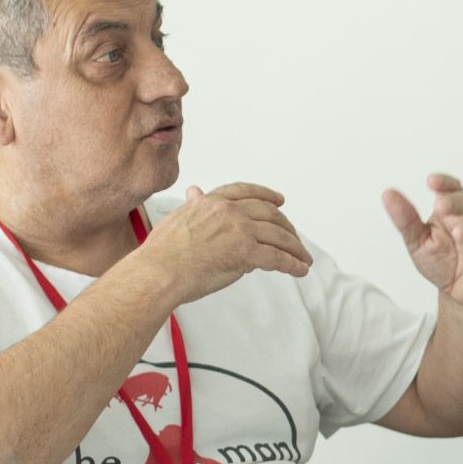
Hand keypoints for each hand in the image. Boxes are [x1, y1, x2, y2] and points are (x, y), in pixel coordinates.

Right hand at [139, 182, 310, 302]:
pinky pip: (278, 257)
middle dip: (287, 227)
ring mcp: (238, 229)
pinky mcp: (246, 252)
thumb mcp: (177, 217)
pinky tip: (299, 270)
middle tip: (295, 240)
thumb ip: (193, 206)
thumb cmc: (162, 253)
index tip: (279, 200)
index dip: (266, 195)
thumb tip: (196, 192)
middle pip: (269, 214)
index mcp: (211, 201)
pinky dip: (293, 264)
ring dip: (295, 248)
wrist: (159, 271)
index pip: (245, 191)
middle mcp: (228, 211)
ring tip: (303, 259)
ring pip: (278, 235)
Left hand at [383, 172, 462, 315]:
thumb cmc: (443, 264)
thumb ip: (406, 220)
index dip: (445, 184)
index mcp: (454, 212)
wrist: (460, 297)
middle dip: (456, 204)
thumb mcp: (418, 241)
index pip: (453, 191)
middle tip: (440, 205)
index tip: (431, 181)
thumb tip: (388, 194)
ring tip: (458, 233)